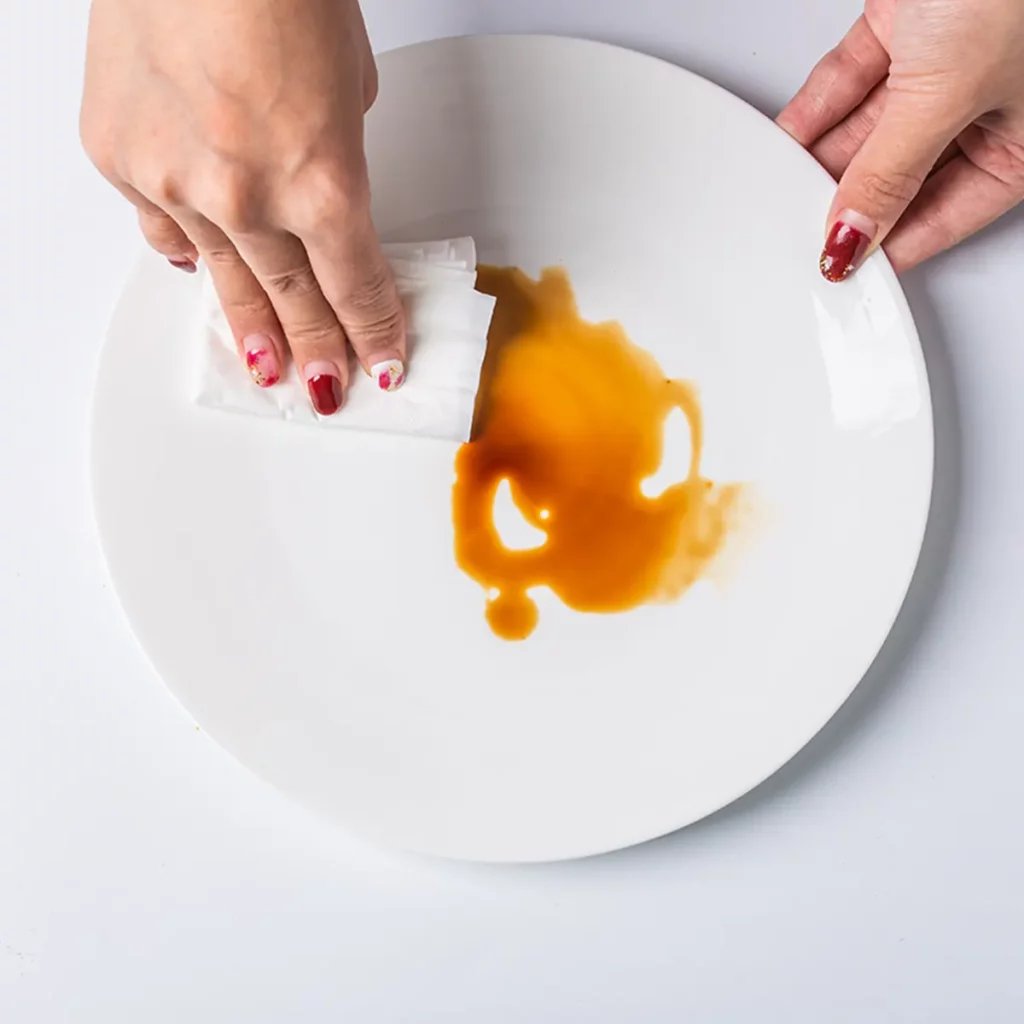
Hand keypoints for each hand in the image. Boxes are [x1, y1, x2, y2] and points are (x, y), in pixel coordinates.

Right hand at [81, 0, 405, 414]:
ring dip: (251, 329)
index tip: (382, 360)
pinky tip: (200, 275)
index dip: (373, 331)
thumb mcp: (347, 83)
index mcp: (321, 182)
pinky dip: (185, 252)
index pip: (356, 287)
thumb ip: (336, 153)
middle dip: (317, 349)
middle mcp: (246, 197)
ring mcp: (174, 183)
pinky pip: (160, 229)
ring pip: (223, 281)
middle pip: (293, 300)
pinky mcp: (120, 158)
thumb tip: (319, 184)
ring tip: (267, 367)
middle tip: (326, 388)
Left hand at [778, 0, 1023, 280]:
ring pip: (867, 133)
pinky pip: (850, 82)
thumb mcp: (948, 97)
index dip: (888, 249)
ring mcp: (942, 65)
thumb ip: (891, 174)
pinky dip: (814, 112)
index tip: (840, 274)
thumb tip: (853, 239)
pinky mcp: (905, 24)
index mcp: (1021, 144)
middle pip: (898, 177)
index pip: (942, 219)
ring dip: (820, 162)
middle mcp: (983, 108)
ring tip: (777, 196)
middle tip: (797, 237)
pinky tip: (783, 145)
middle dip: (844, 204)